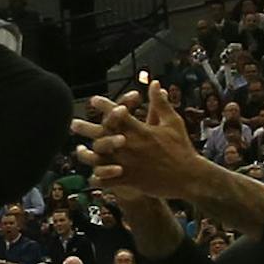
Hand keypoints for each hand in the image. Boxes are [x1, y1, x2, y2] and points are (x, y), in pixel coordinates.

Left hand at [72, 86, 205, 201]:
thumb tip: (155, 83)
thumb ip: (160, 103)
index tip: (93, 100)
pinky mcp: (130, 179)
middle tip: (73, 123)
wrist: (190, 176)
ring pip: (101, 158)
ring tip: (78, 150)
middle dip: (86, 128)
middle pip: (103, 135)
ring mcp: (129, 163)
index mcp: (141, 130)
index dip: (105, 106)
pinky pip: (108, 180)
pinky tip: (90, 175)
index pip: (118, 114)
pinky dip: (99, 178)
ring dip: (87, 155)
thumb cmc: (182, 147)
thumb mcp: (173, 122)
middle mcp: (131, 145)